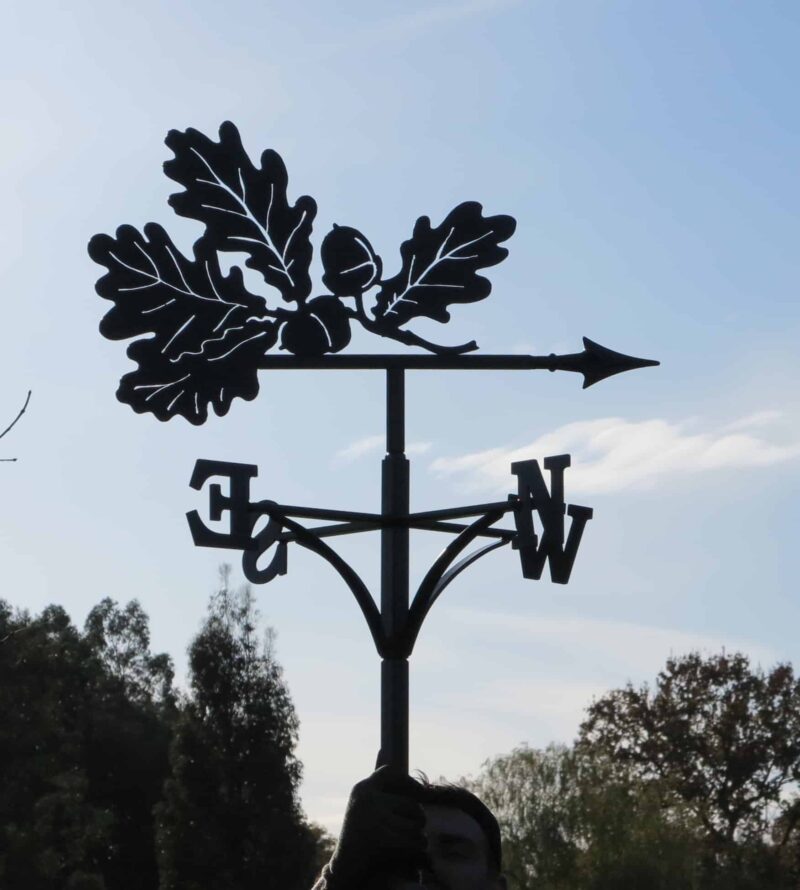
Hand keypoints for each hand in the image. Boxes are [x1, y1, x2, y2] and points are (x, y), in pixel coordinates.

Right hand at [328, 765, 426, 886]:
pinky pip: (413, 840)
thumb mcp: (364, 803)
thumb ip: (376, 781)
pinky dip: (418, 847)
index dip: (409, 782)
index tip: (418, 793)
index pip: (391, 773)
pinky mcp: (380, 838)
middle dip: (417, 817)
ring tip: (414, 841)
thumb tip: (382, 748)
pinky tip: (414, 851)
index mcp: (362, 789)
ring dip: (419, 835)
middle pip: (410, 802)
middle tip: (416, 827)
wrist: (344, 868)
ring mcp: (373, 818)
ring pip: (415, 822)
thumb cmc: (358, 833)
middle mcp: (367, 799)